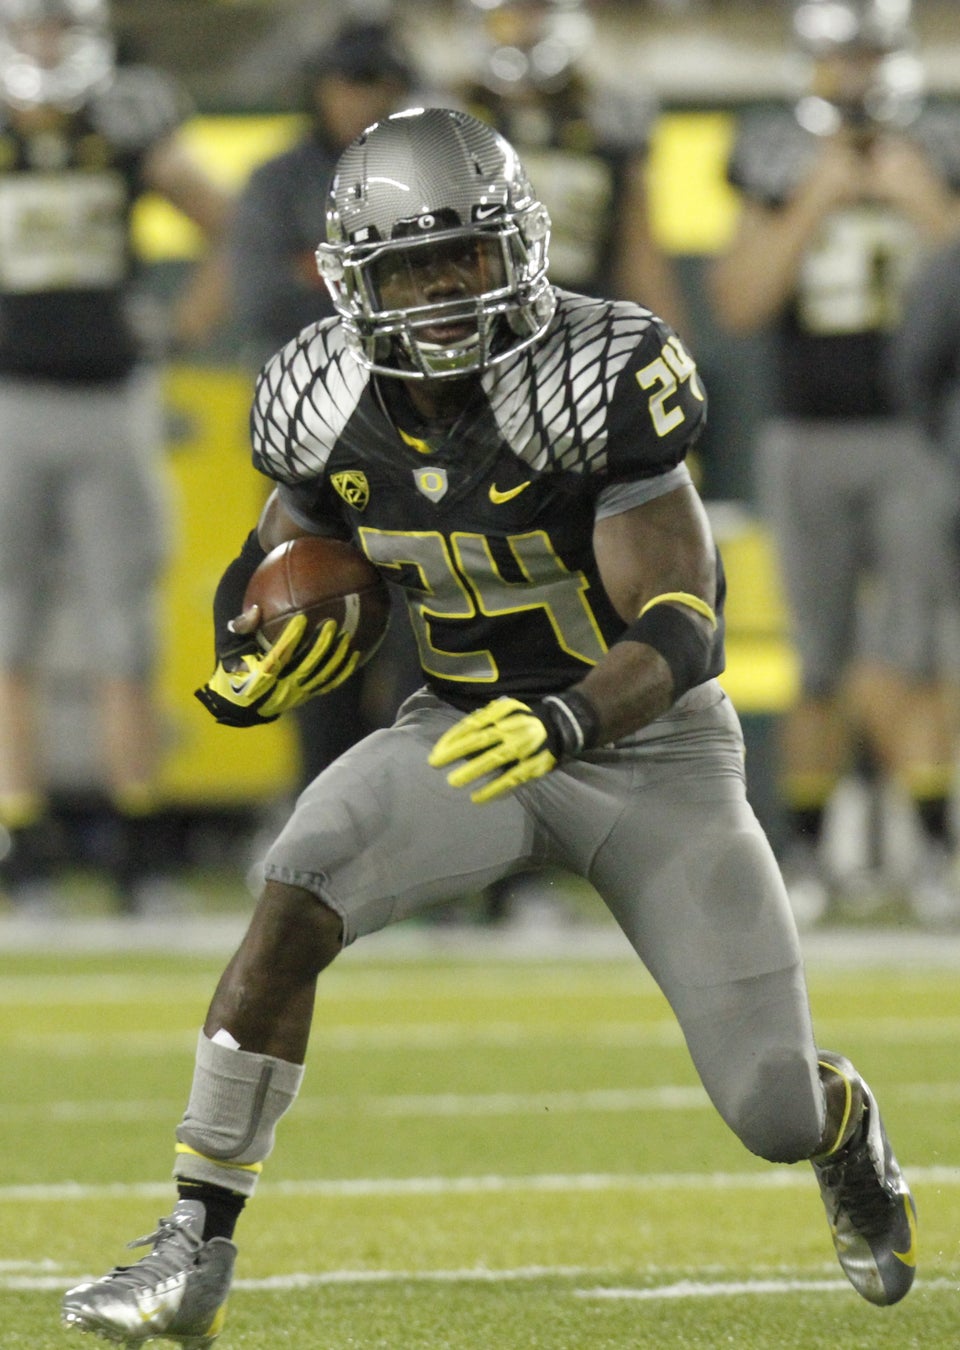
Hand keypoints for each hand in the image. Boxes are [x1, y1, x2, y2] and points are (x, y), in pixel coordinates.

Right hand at [195, 613, 359, 726]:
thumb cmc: (233, 669)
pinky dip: (343, 671)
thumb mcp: (229, 649)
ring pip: (320, 677)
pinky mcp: (306, 697)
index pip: (278, 656)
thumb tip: (255, 609)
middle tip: (331, 624)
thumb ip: (240, 629)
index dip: (291, 638)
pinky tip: (355, 654)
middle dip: (320, 646)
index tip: (302, 618)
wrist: (240, 705)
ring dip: (335, 658)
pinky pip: (328, 685)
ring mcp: (296, 696)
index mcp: (259, 677)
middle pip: (305, 667)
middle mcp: (280, 689)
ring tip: (346, 637)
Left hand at [429, 692, 598, 803]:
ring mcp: (522, 747)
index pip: (472, 725)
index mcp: (502, 714)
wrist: (559, 726)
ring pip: (494, 759)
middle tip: (435, 764)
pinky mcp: (532, 765)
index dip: (452, 738)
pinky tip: (477, 797)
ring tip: (453, 782)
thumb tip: (456, 734)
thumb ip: (482, 718)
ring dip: (472, 771)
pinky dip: (493, 789)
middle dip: (456, 753)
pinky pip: (510, 778)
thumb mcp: (504, 709)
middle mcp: (511, 728)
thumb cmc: (521, 718)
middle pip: (479, 740)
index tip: (436, 752)